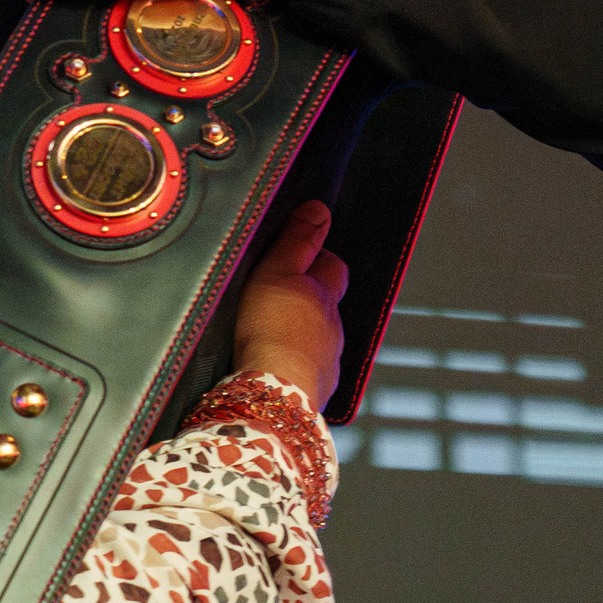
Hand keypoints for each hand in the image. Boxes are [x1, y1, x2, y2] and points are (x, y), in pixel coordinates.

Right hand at [233, 201, 347, 409]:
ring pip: (323, 334)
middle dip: (314, 294)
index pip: (331, 264)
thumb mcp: (276, 273)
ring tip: (278, 328)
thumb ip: (297, 242)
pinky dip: (301, 359)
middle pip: (330, 301)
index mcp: (323, 294)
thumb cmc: (270, 331)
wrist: (275, 393)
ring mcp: (328, 358)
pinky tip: (281, 362)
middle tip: (287, 290)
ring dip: (306, 329)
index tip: (299, 254)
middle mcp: (332, 325)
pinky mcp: (318, 386)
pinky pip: (314, 365)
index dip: (317, 256)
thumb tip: (319, 210)